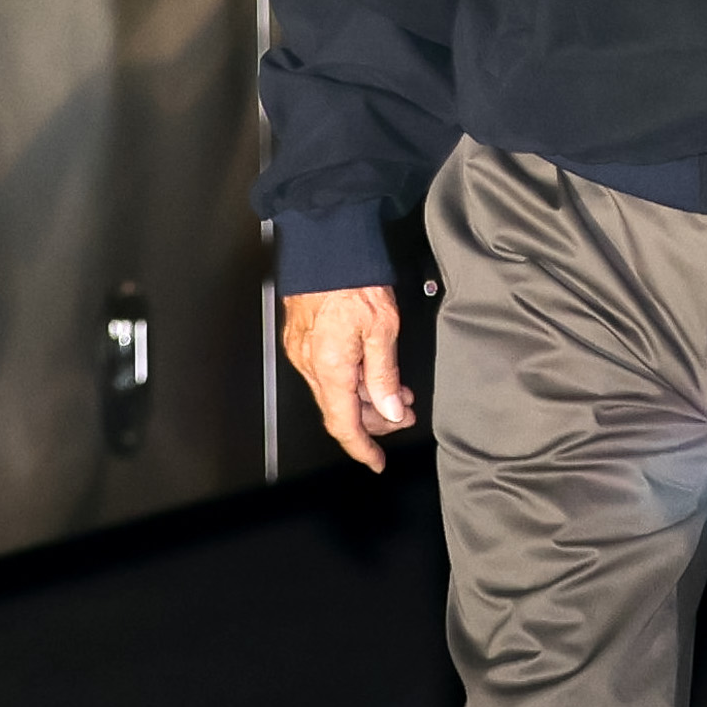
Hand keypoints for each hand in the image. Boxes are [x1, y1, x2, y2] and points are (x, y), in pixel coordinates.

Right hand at [281, 285, 413, 471]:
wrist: (326, 244)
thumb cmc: (352, 278)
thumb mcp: (382, 329)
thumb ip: (385, 376)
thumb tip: (390, 410)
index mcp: (330, 367)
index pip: (344, 425)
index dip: (362, 448)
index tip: (377, 461)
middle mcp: (310, 364)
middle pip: (341, 411)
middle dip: (374, 419)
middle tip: (404, 413)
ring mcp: (303, 352)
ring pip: (335, 391)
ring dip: (366, 397)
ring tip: (397, 390)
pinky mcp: (302, 338)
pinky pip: (327, 372)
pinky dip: (352, 378)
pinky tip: (373, 371)